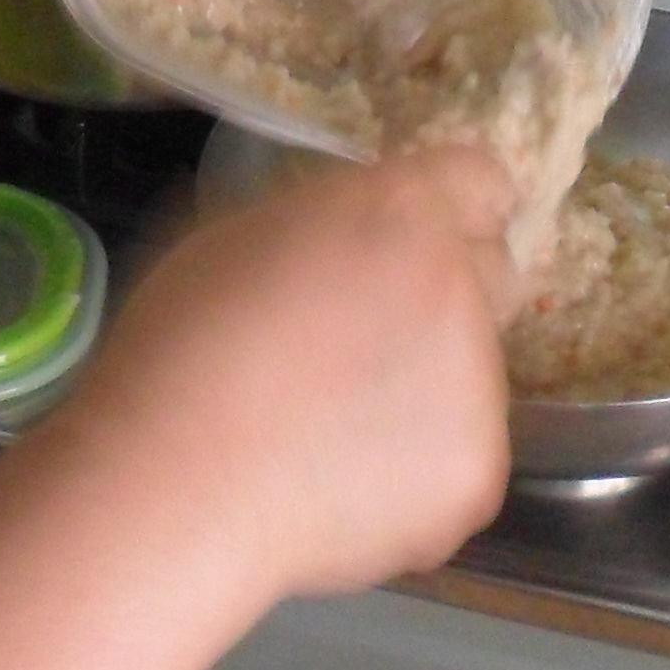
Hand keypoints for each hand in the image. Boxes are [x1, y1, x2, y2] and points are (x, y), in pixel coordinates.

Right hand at [44, 147, 517, 603]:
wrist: (177, 487)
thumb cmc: (178, 350)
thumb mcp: (238, 236)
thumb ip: (327, 223)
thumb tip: (355, 240)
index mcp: (400, 212)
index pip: (482, 181)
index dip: (447, 214)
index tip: (412, 248)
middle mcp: (461, 285)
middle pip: (491, 274)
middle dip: (444, 298)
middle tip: (364, 347)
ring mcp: (481, 384)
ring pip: (474, 374)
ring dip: (427, 391)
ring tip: (333, 435)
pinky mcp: (480, 471)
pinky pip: (461, 458)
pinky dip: (417, 473)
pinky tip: (345, 485)